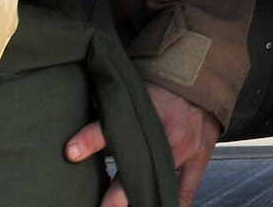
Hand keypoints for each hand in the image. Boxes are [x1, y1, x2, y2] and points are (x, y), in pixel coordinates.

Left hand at [64, 85, 221, 206]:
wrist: (201, 78)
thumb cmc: (163, 84)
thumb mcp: (133, 86)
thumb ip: (110, 102)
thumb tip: (83, 107)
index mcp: (142, 109)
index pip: (110, 125)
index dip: (90, 138)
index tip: (71, 152)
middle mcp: (162, 131)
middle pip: (135, 167)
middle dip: (117, 193)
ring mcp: (183, 148)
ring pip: (160, 183)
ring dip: (142, 200)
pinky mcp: (198, 158)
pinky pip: (186, 191)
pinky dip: (174, 205)